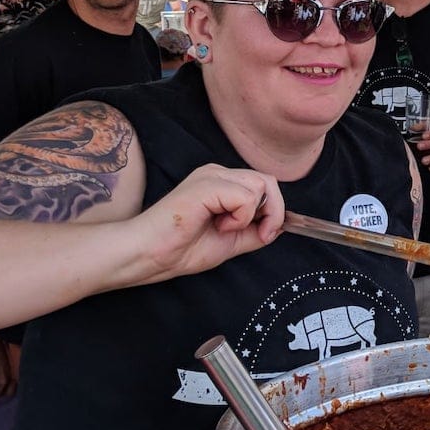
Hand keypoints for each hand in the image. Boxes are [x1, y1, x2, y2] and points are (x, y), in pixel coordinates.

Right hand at [133, 163, 283, 282]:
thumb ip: (255, 230)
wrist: (149, 256)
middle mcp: (218, 173)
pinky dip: (241, 217)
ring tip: (225, 228)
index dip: (274, 211)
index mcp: (222, 183)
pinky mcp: (206, 184)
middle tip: (259, 234)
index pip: (264, 185)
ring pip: (260, 185)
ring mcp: (211, 176)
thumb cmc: (180, 249)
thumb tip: (281, 225)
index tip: (265, 234)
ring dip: (251, 215)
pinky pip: (245, 197)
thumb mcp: (231, 241)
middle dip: (273, 212)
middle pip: (267, 181)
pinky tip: (219, 226)